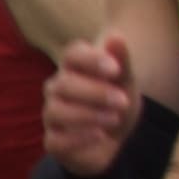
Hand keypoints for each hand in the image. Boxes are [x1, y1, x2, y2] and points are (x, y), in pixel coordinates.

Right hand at [39, 35, 139, 174]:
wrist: (114, 135)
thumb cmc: (116, 101)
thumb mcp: (125, 81)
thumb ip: (121, 61)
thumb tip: (116, 36)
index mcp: (73, 68)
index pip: (72, 54)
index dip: (91, 60)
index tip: (115, 70)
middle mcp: (57, 89)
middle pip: (64, 84)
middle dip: (96, 93)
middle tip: (122, 101)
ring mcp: (52, 115)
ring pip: (56, 111)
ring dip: (89, 115)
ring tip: (114, 119)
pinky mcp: (52, 141)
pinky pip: (55, 140)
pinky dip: (79, 138)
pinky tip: (100, 135)